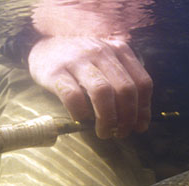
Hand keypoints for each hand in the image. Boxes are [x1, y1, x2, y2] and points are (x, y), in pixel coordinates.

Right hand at [28, 36, 151, 139]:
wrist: (44, 48)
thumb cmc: (82, 63)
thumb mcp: (108, 65)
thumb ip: (124, 85)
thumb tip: (140, 122)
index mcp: (119, 50)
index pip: (142, 83)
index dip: (143, 109)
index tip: (138, 127)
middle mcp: (101, 52)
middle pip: (125, 89)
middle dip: (127, 118)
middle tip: (120, 133)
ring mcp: (78, 60)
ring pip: (102, 92)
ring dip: (107, 119)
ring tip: (104, 132)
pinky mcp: (56, 71)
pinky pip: (73, 97)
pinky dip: (81, 113)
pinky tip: (81, 120)